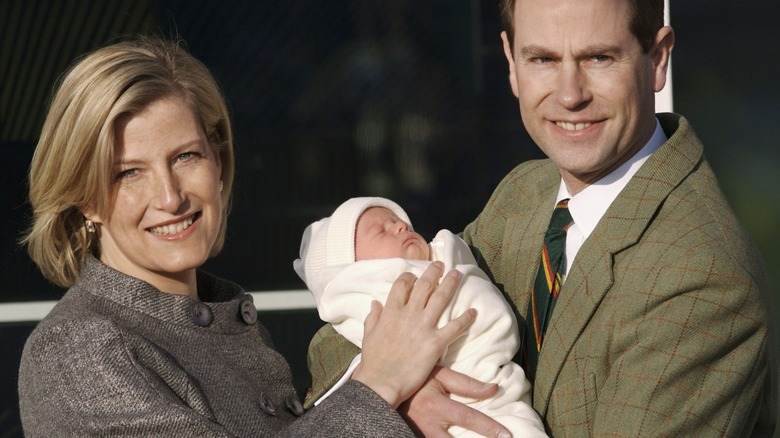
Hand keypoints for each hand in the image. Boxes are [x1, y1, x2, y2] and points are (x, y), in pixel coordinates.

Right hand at [352, 262, 475, 408]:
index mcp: (391, 311)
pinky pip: (454, 327)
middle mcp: (408, 314)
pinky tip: (473, 312)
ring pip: (440, 298)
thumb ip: (373, 317)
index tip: (415, 275)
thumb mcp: (368, 334)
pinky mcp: (435, 342)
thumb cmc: (373, 361)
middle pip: (424, 285)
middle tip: (441, 265)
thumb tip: (375, 303)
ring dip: (450, 284)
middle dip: (434, 272)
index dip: (410, 277)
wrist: (381, 382)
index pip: (402, 284)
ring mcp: (423, 326)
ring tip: (458, 274)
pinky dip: (465, 318)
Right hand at [400, 367, 510, 437]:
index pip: (467, 418)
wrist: (384, 390)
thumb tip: (494, 389)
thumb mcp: (439, 375)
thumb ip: (466, 384)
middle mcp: (428, 426)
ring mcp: (420, 436)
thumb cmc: (416, 381)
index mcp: (435, 406)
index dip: (489, 427)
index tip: (507, 435)